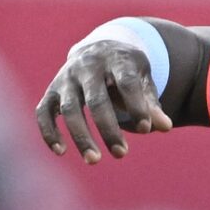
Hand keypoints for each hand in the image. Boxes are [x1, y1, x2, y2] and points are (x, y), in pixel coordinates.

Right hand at [35, 39, 172, 163]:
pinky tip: (61, 152)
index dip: (136, 106)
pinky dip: (49, 131)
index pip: (126, 82)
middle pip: (96, 100)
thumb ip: (152, 103)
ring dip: (81, 137)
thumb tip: (165, 127)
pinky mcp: (52, 91)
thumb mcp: (143, 81)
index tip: (145, 129)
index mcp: (116, 59)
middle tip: (121, 154)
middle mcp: (87, 66)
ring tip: (94, 161)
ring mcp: (66, 78)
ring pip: (69, 109)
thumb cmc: (127, 71)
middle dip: (109, 129)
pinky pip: (44, 112)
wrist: (98, 49)